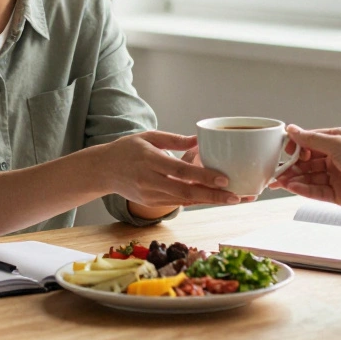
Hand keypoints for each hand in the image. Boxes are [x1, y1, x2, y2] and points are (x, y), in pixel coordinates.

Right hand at [94, 131, 241, 206]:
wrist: (103, 170)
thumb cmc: (127, 149)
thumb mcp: (149, 137)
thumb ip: (174, 140)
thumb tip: (199, 139)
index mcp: (150, 161)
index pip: (181, 171)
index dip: (204, 177)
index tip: (224, 179)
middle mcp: (151, 181)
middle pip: (187, 192)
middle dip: (214, 196)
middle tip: (237, 197)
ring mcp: (151, 195)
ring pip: (185, 200)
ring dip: (210, 201)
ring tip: (233, 199)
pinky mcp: (152, 203)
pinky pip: (178, 202)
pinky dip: (197, 200)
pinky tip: (214, 199)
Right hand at [270, 125, 340, 208]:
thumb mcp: (337, 144)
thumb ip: (311, 140)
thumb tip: (291, 129)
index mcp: (337, 141)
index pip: (309, 142)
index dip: (295, 147)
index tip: (284, 151)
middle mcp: (335, 158)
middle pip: (307, 162)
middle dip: (290, 166)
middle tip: (275, 171)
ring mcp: (336, 177)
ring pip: (309, 177)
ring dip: (294, 179)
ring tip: (279, 182)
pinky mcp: (338, 194)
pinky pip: (317, 191)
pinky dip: (304, 189)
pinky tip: (293, 187)